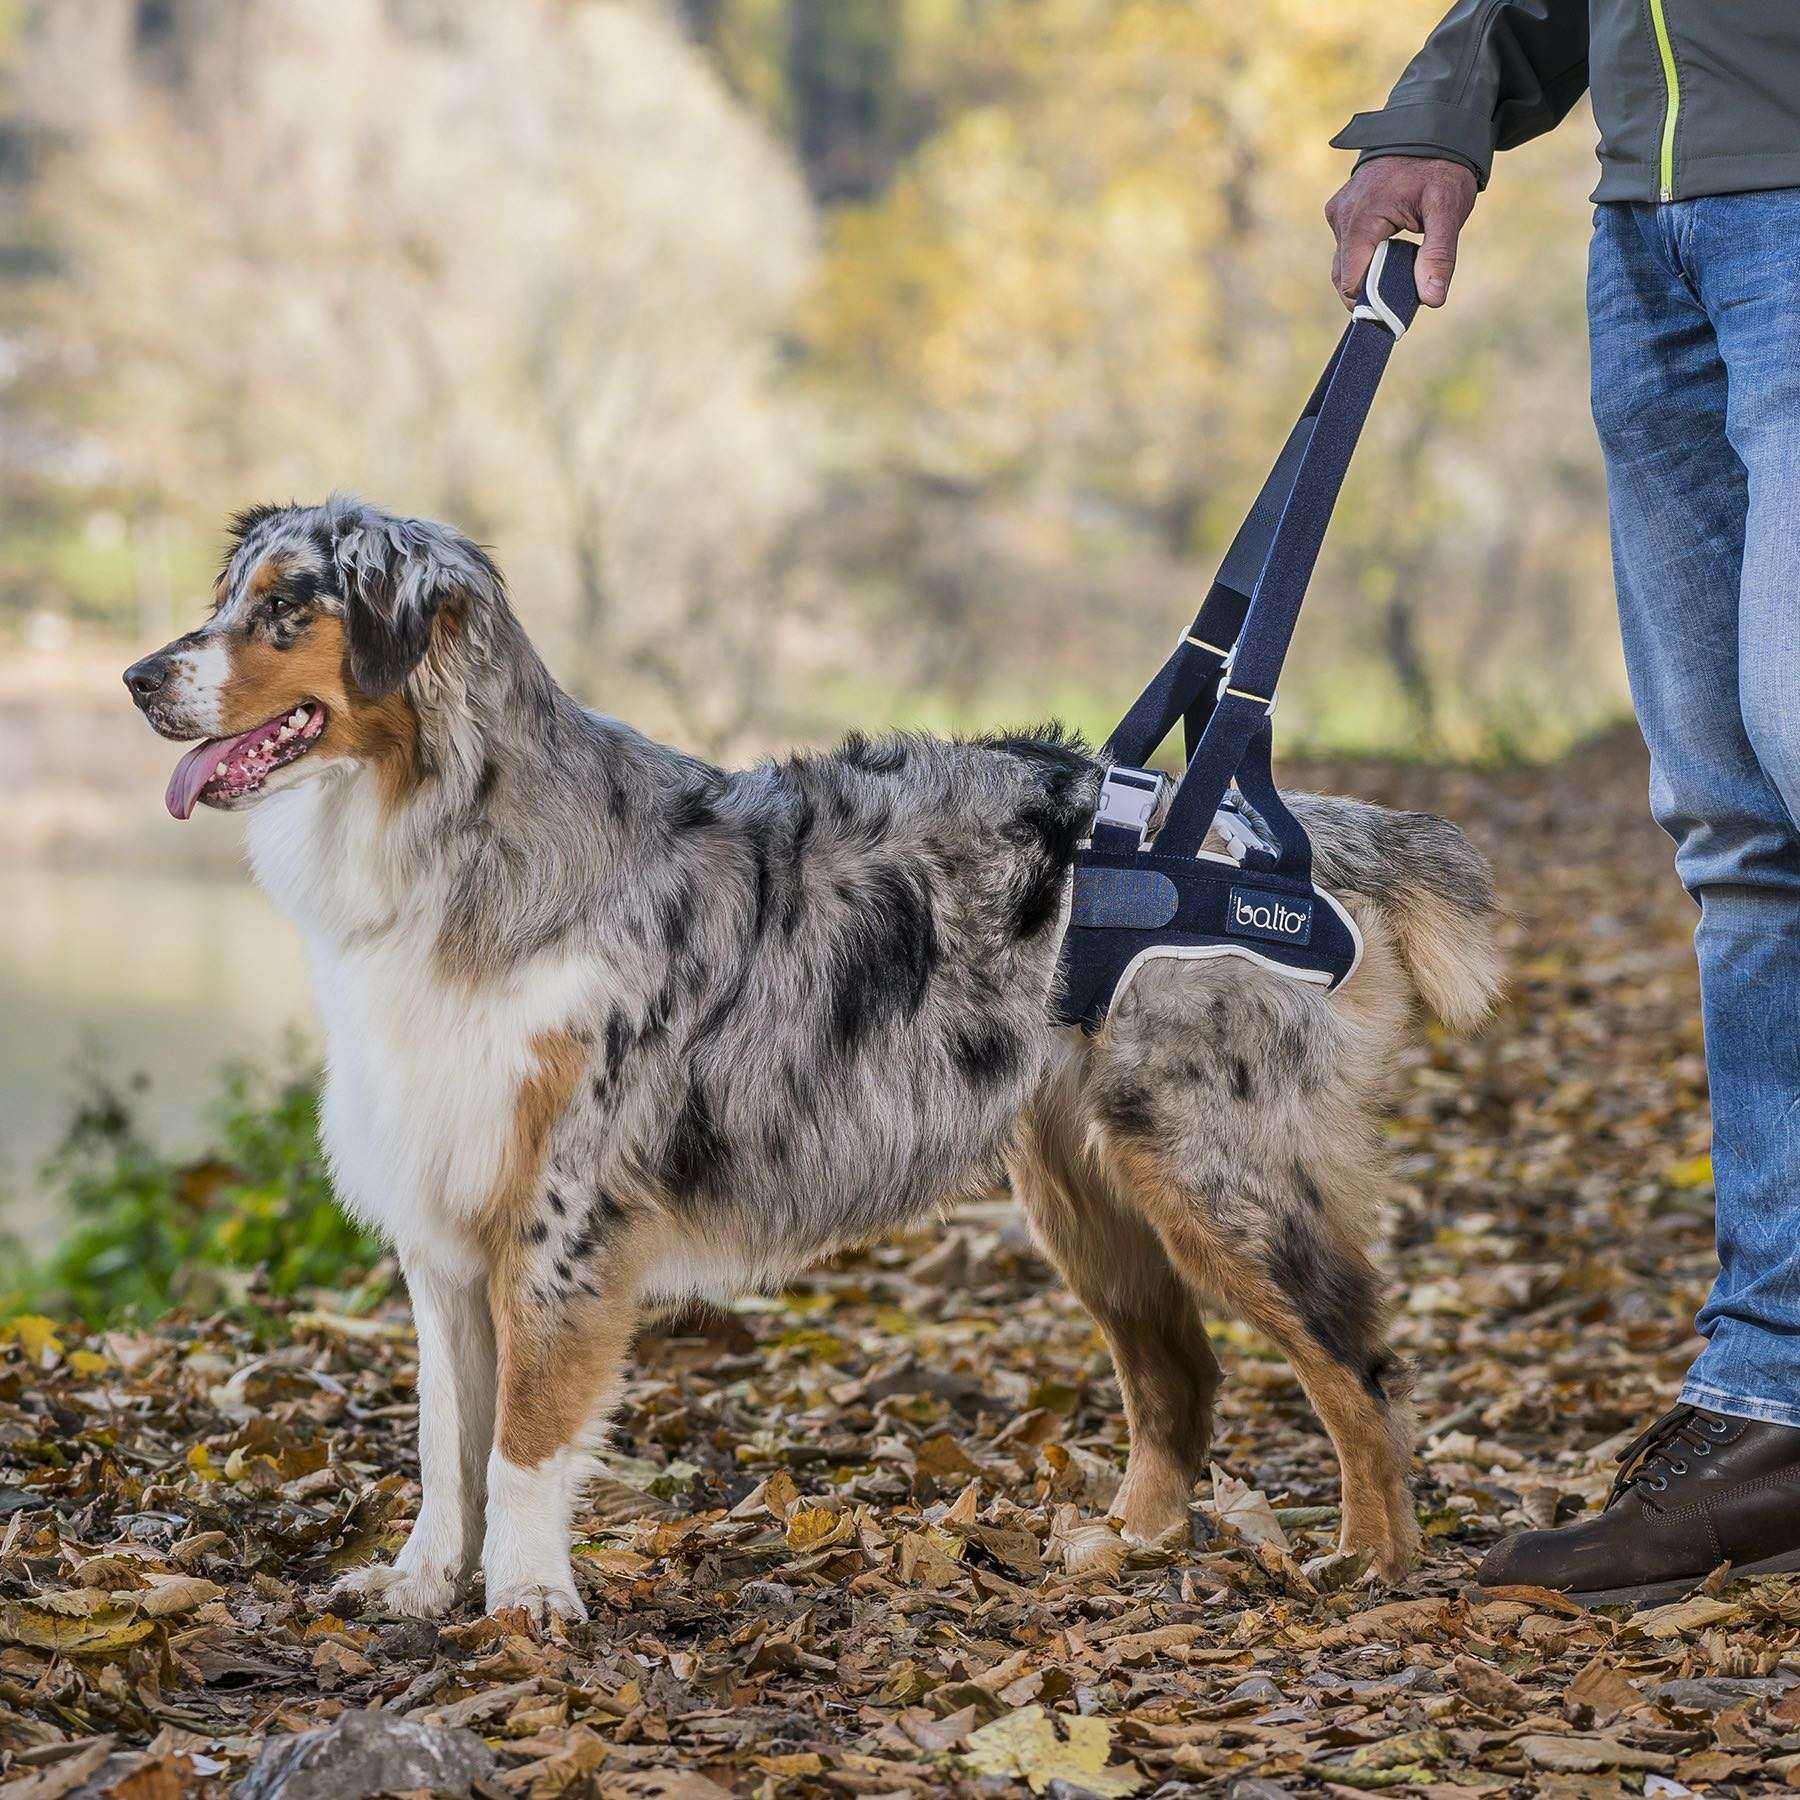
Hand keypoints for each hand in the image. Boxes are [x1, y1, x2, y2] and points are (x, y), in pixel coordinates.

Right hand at [1325, 156, 1478, 310]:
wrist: (1431, 123)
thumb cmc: (1440, 163)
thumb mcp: (1448, 209)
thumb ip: (1439, 255)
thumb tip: (1432, 300)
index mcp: (1359, 220)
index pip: (1351, 283)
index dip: (1371, 303)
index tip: (1397, 310)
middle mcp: (1340, 217)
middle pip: (1346, 276)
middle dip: (1372, 290)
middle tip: (1406, 290)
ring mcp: (1338, 212)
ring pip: (1347, 263)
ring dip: (1371, 273)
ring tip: (1403, 265)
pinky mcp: (1342, 209)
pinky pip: (1349, 246)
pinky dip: (1368, 256)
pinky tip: (1393, 248)